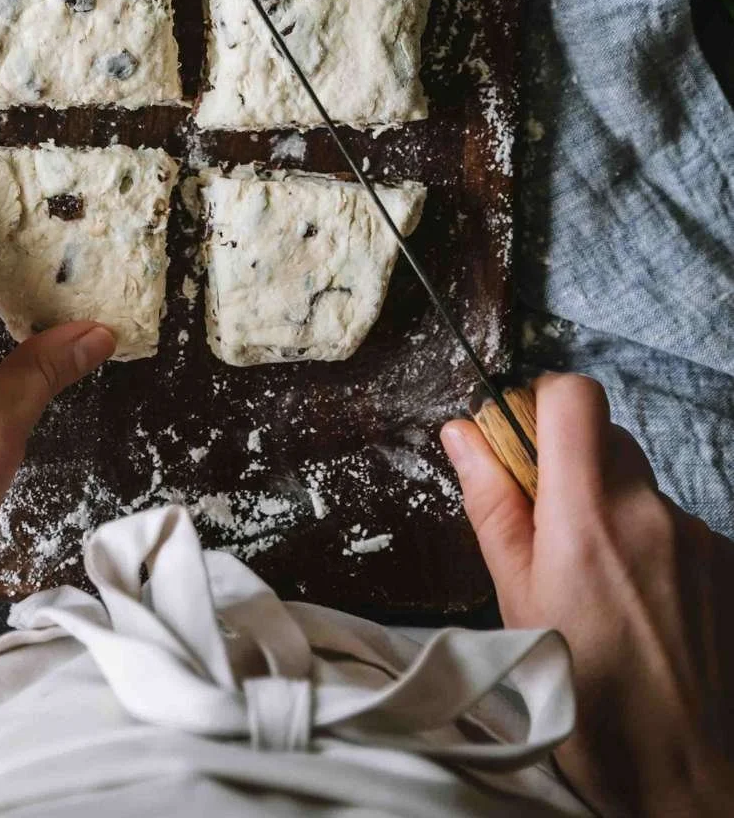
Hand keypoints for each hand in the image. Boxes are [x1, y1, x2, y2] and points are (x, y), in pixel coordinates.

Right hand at [442, 373, 733, 817]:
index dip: (540, 402)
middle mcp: (651, 512)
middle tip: (546, 523)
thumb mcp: (514, 598)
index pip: (573, 396)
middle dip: (569, 463)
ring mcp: (698, 537)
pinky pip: (677, 528)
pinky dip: (651, 548)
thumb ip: (492, 505)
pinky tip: (638, 607)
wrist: (686, 775)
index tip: (519, 440)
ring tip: (596, 585)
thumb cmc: (587, 699)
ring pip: (640, 487)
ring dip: (611, 511)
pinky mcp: (728, 564)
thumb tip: (463, 434)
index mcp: (588, 515)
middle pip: (606, 437)